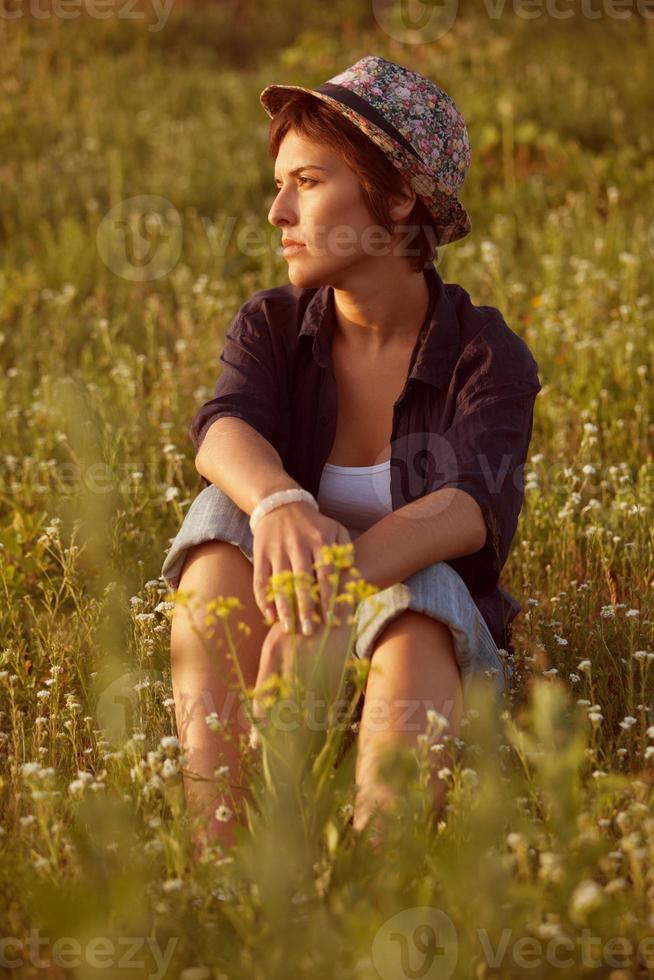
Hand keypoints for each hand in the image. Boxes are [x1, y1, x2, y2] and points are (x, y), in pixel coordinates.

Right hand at [251, 501, 352, 634]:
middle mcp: (297, 545)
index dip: (328, 600)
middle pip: (302, 583)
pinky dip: (264, 600)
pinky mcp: (260, 553)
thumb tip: (351, 571)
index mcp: (319, 541)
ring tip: (290, 630)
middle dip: (306, 609)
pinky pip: (260, 580)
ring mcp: (277, 550)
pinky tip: (270, 617)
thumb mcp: (336, 528)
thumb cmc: (313, 524)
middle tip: (311, 632)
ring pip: (280, 584)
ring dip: (285, 609)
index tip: (333, 621)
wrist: (281, 504)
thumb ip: (346, 548)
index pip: (325, 576)